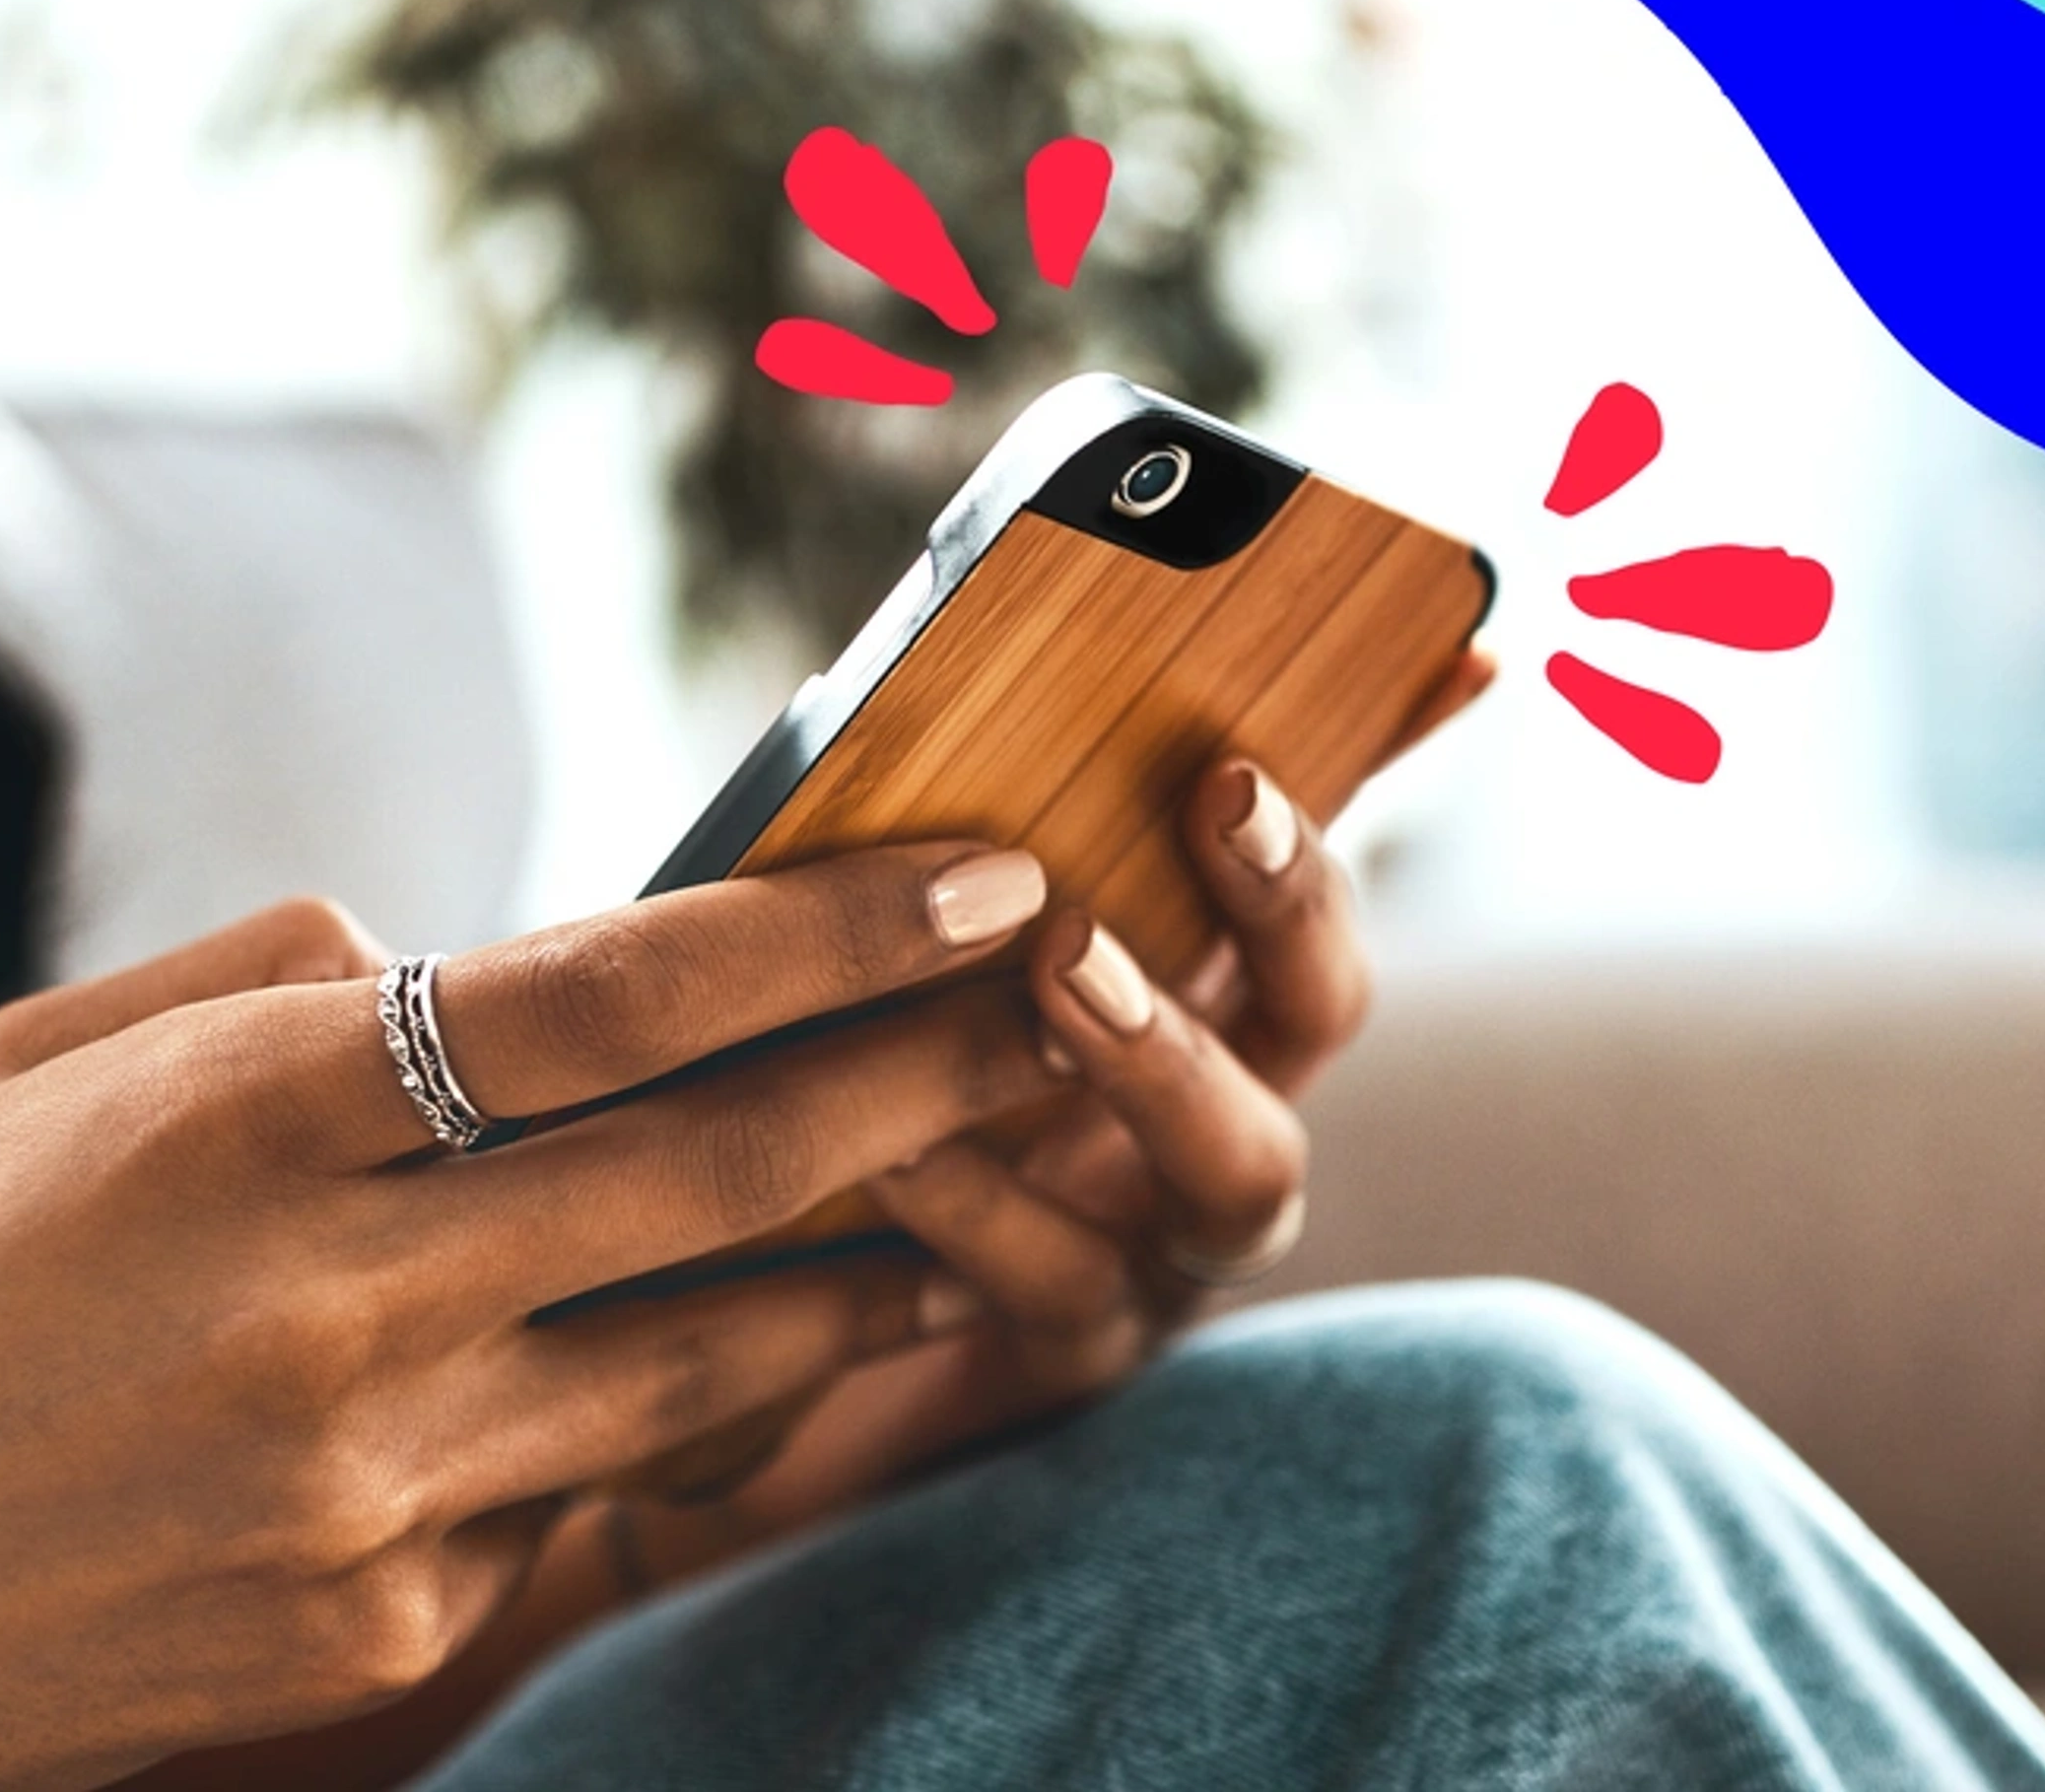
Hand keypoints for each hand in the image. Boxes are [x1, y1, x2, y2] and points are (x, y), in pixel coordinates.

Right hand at [0, 845, 1064, 1791]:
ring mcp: (377, 1492)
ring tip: (990, 1179)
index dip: (830, 928)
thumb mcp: (26, 1075)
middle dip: (935, 1070)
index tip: (989, 871)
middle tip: (1078, 999)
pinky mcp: (392, 1631)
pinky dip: (686, 1413)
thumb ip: (266, 988)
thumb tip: (463, 958)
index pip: (612, 997)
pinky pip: (597, 1494)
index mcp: (239, 1124)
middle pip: (725, 1167)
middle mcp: (336, 1307)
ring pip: (717, 1349)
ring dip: (876, 1256)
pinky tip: (759, 1353)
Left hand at [636, 655, 1496, 1557]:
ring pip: (1242, 1172)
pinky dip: (991, 1212)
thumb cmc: (831, 1091)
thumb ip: (951, 845)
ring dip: (1164, 1058)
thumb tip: (994, 681)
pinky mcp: (1068, 1362)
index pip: (1299, 885)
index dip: (1306, 818)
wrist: (729, 1354)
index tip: (1246, 751)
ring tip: (1065, 968)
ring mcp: (1163, 1247)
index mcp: (1191, 997)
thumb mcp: (896, 956)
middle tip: (1213, 800)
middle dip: (1279, 909)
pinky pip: (1065, 1290)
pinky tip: (899, 1151)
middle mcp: (1211, 1119)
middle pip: (1316, 1015)